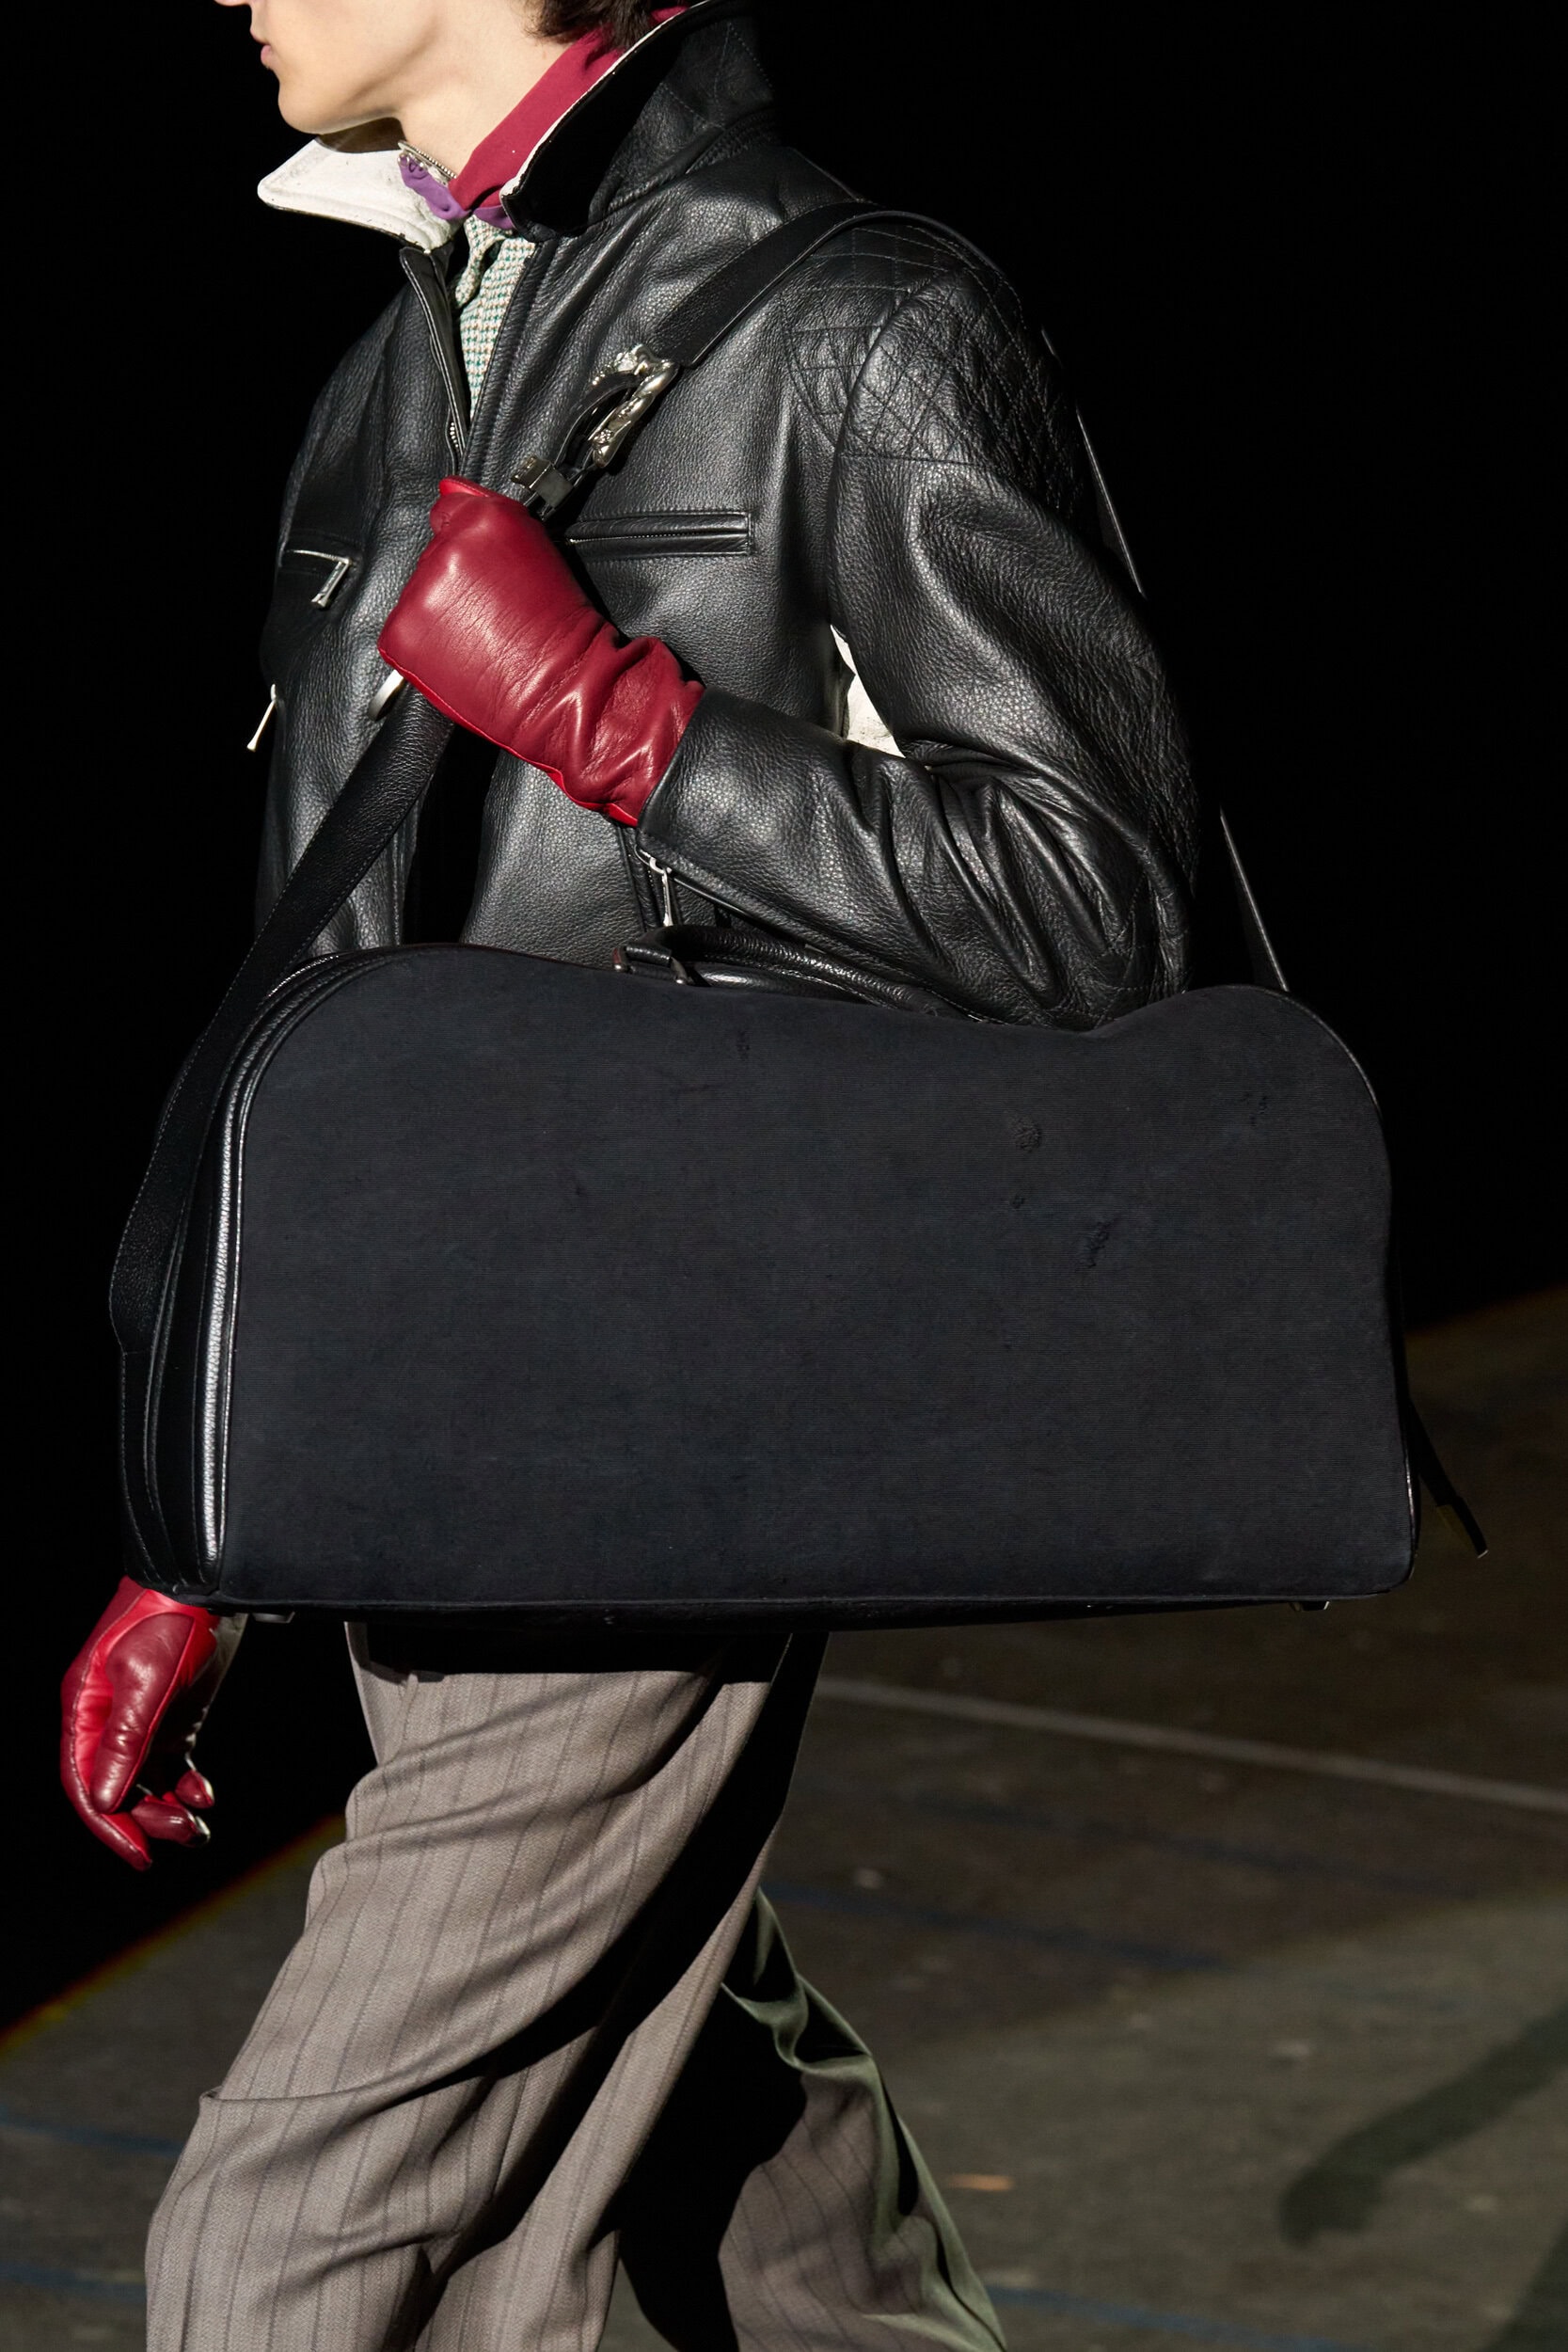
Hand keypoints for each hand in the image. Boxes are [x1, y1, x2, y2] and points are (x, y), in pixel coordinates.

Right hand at [60, 1580, 240, 1869]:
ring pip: (144, 1783)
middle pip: (115, 1788)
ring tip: (198, 1829)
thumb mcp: (146, 1682)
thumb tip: (102, 1802)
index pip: (83, 1782)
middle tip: (186, 1834)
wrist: (207, 1583)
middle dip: (147, 1818)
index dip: (107, 1824)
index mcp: (84, 1709)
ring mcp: (139, 1720)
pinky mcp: (171, 1716)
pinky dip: (186, 1784)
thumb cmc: (170, 1621)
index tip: (139, 1855)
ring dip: (168, 1810)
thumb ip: (124, 1742)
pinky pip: (170, 1764)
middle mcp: (105, 1720)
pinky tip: (205, 1794)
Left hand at [378, 478, 701, 826]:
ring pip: (419, 596)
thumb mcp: (533, 550)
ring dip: (441, 616)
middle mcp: (445, 547)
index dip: (471, 551)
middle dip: (456, 586)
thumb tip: (447, 488)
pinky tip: (460, 655)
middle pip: (433, 558)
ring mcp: (421, 590)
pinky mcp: (403, 630)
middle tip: (495, 615)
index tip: (491, 576)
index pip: (448, 514)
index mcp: (481, 519)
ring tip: (481, 639)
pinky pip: (403, 632)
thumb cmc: (560, 630)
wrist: (564, 689)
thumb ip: (482, 512)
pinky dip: (424, 647)